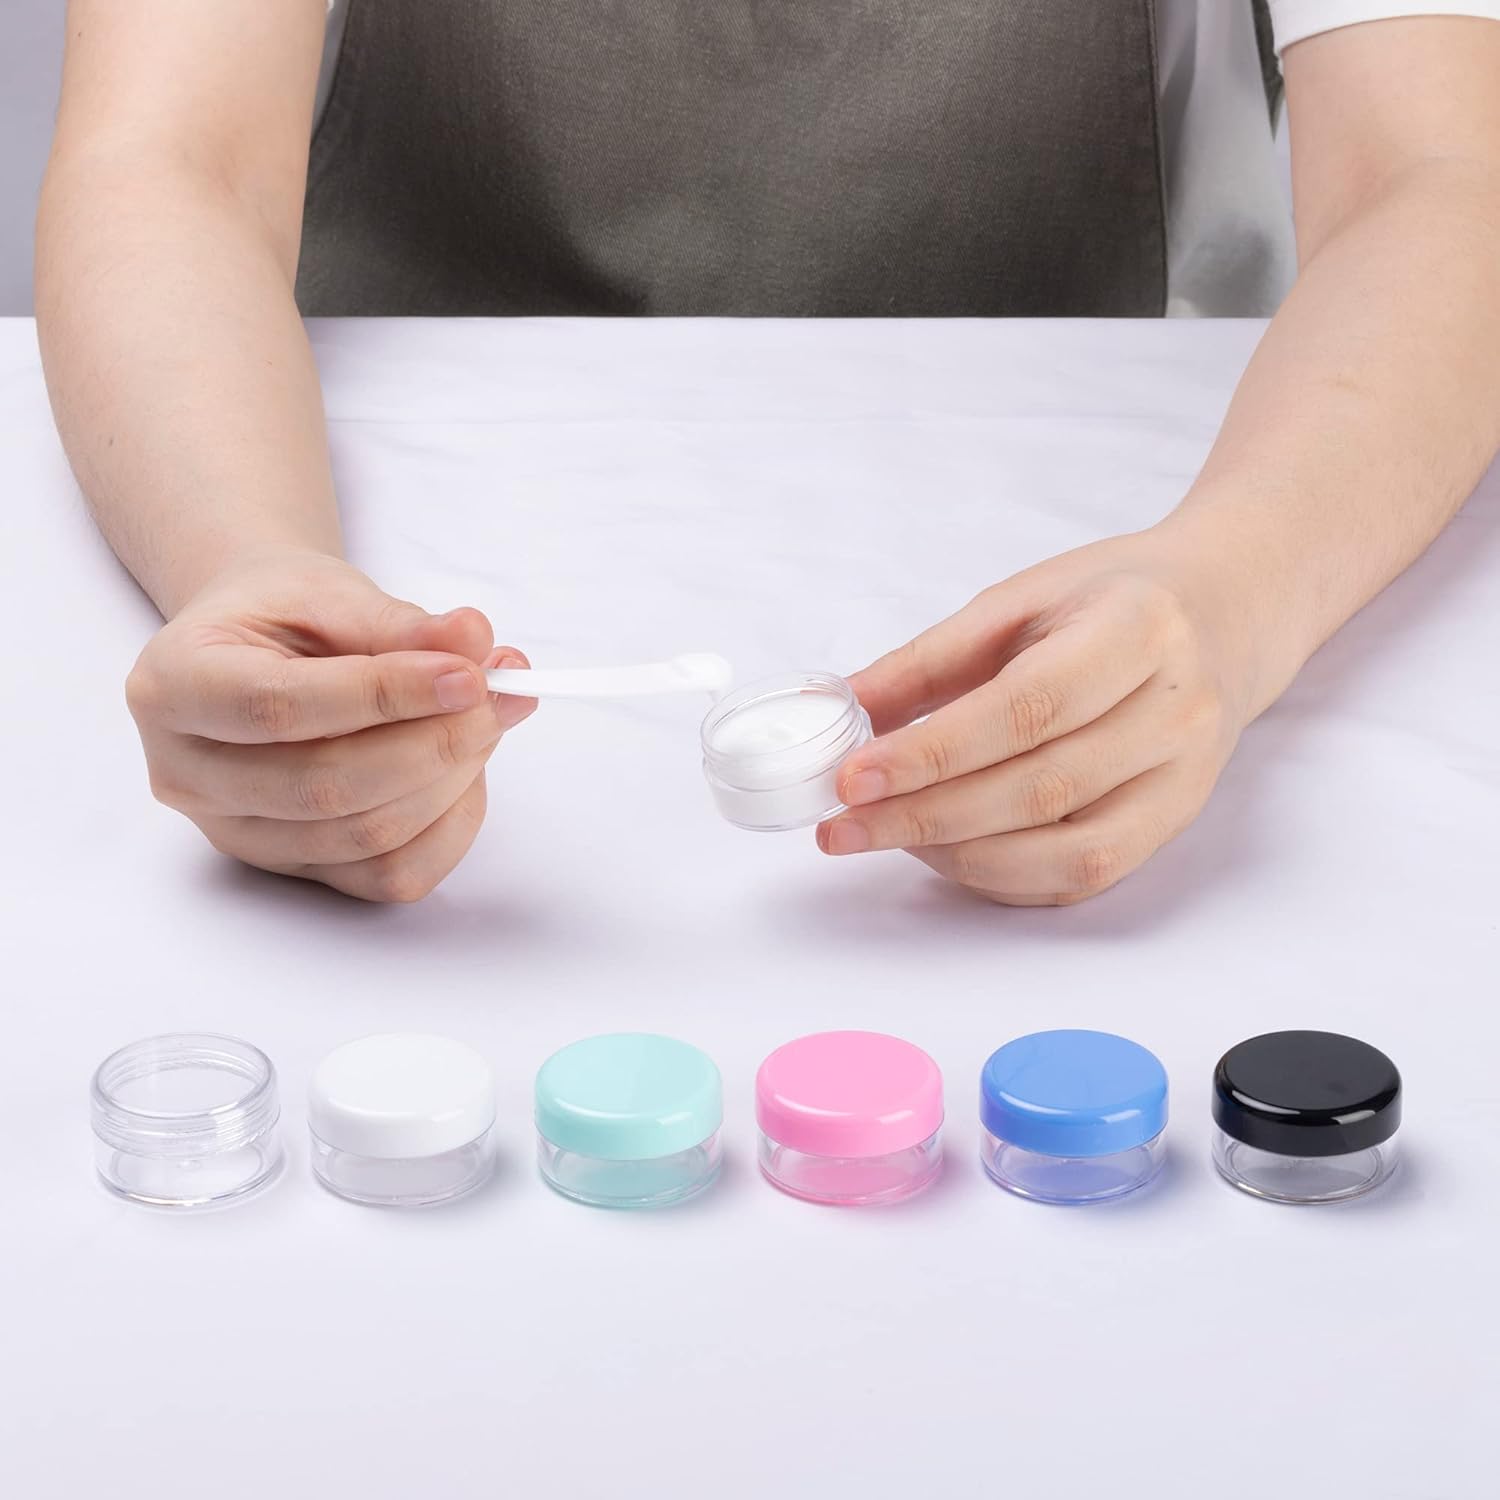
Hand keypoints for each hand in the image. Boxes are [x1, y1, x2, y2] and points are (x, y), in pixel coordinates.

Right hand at [125, 547, 535, 900]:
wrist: (259, 647)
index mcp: (173, 686)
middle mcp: (188, 774)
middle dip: (435, 742)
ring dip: (451, 780)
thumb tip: (473, 641)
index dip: (386, 695)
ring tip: (491, 717)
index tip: (468, 675)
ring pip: (365, 838)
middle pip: (326, 787)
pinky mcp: (292, 871)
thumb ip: (399, 622)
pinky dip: (449, 827)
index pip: (281, 706)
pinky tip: (467, 772)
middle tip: (499, 694)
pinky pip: (388, 877)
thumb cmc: (285, 617)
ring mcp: (236, 834)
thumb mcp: (331, 592)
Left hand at [819, 525, 1267, 904]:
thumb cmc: (1113, 600)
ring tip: (884, 837)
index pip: (1026, 710)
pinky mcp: (1173, 826)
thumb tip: (840, 710)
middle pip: (1040, 789)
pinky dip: (1001, 877)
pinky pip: (1080, 879)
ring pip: (1064, 852)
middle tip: (842, 825)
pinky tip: (944, 853)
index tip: (852, 776)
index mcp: (1139, 632)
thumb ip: (931, 659)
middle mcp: (1177, 713)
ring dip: (958, 856)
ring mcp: (1184, 781)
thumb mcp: (1021, 599)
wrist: (1228, 613)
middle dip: (924, 817)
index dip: (932, 753)